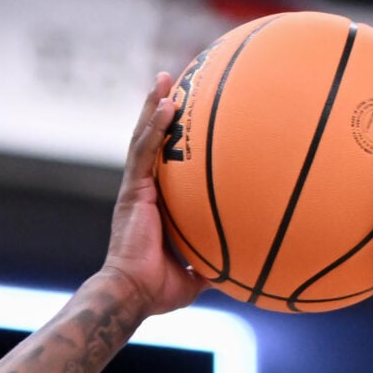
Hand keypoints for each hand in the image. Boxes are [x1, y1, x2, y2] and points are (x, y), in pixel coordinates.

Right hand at [102, 72, 206, 317]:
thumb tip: (240, 265)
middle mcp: (142, 191)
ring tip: (164, 78)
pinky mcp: (133, 191)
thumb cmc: (157, 290)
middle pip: (149, 142)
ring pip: (144, 138)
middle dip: (158, 111)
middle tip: (169, 82)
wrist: (132, 294)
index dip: (168, 139)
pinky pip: (145, 152)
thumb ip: (212, 262)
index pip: (161, 164)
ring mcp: (135, 188)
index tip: (183, 117)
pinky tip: (167, 105)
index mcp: (153, 205)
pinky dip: (155, 127)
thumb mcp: (194, 274)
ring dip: (153, 106)